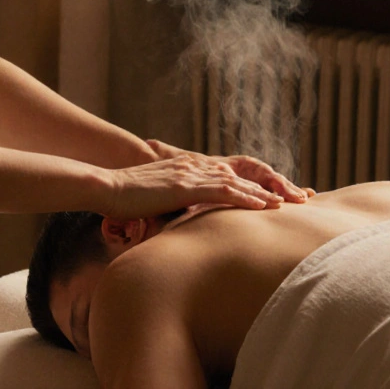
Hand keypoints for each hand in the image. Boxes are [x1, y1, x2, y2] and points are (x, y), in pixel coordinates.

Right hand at [103, 153, 284, 219]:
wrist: (105, 188)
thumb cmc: (121, 199)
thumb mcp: (150, 199)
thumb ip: (166, 204)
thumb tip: (171, 222)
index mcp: (182, 170)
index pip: (221, 176)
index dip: (245, 187)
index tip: (265, 198)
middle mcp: (189, 168)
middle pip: (233, 178)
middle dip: (260, 189)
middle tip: (284, 200)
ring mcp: (188, 176)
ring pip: (233, 183)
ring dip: (260, 194)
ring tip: (282, 204)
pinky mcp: (184, 187)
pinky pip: (221, 192)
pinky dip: (244, 198)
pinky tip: (261, 206)